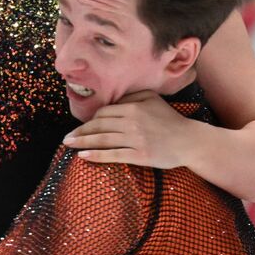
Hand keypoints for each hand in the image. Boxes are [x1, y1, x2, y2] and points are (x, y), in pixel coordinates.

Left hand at [61, 90, 194, 167]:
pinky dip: (96, 155)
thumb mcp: (152, 100)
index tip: (82, 126)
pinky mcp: (139, 155)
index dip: (90, 119)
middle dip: (80, 132)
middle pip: (99, 125)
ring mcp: (135, 139)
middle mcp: (132, 122)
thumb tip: (111, 102)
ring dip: (82, 142)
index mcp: (134, 107)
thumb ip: (131, 97)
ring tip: (69, 145)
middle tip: (66, 138)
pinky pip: (113, 155)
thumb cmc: (169, 120)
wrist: (189, 140)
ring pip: (102, 139)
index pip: (104, 112)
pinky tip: (83, 156)